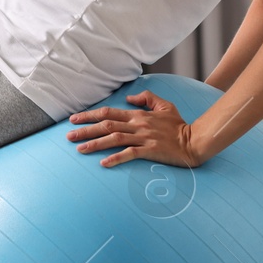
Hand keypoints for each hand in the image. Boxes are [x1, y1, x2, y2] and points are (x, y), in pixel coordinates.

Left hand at [66, 91, 200, 168]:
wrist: (194, 141)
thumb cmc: (179, 125)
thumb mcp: (164, 105)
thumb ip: (146, 99)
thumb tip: (128, 100)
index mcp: (138, 115)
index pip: (109, 113)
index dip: (90, 115)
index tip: (74, 119)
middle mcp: (138, 125)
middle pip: (106, 125)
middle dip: (85, 130)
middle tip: (68, 135)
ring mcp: (143, 138)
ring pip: (114, 139)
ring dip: (95, 144)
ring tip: (79, 149)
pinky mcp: (150, 151)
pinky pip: (130, 154)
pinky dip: (116, 158)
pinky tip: (104, 163)